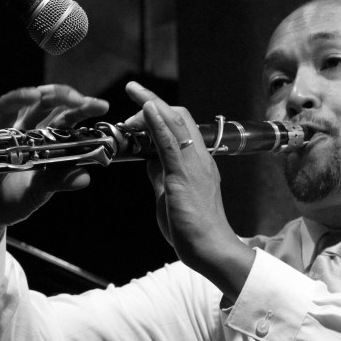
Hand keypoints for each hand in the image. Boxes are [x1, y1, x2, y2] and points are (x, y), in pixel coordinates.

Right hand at [0, 85, 108, 259]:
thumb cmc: (12, 200)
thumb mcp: (38, 195)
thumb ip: (58, 182)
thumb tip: (85, 177)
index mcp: (43, 140)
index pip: (65, 118)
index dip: (82, 109)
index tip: (100, 105)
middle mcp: (21, 131)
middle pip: (40, 105)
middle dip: (58, 97)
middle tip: (75, 98)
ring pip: (7, 107)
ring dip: (20, 98)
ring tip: (35, 94)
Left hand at [124, 81, 253, 299]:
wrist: (211, 249)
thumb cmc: (193, 228)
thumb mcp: (170, 195)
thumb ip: (160, 175)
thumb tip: (148, 161)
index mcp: (197, 162)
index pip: (181, 125)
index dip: (158, 112)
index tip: (139, 110)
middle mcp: (199, 157)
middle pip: (179, 115)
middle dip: (152, 104)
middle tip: (130, 112)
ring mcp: (194, 165)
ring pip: (176, 122)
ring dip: (152, 104)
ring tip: (134, 91)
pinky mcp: (184, 176)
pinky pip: (171, 143)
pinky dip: (158, 123)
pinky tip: (147, 110)